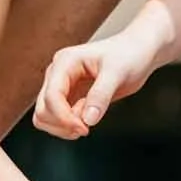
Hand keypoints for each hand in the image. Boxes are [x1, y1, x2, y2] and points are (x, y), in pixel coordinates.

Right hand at [34, 26, 160, 138]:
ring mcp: (61, 84)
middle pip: (43, 108)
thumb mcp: (118, 73)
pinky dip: (67, 125)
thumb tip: (88, 120)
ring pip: (45, 115)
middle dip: (62, 124)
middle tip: (86, 129)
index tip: (85, 128)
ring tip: (86, 125)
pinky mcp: (68, 95)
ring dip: (61, 127)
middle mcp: (58, 73)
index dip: (64, 117)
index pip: (51, 96)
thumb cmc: (129, 55)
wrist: (138, 51)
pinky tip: (87, 119)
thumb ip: (101, 95)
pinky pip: (57, 117)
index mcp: (65, 62)